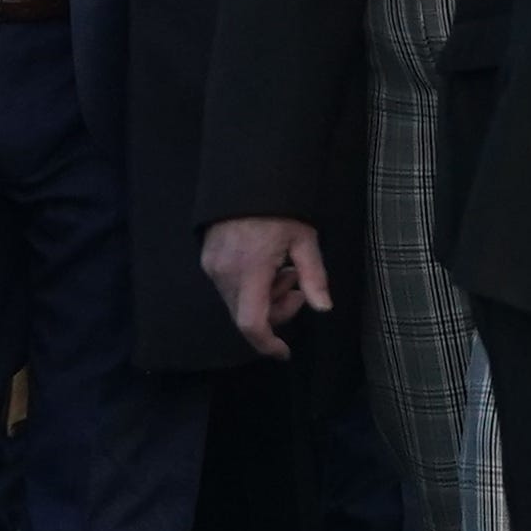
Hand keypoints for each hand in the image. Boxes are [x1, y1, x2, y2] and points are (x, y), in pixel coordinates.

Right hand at [199, 214, 333, 359]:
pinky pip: (228, 287)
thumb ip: (313, 276)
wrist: (246, 177)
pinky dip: (250, 287)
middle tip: (297, 289)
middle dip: (275, 313)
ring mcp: (212, 266)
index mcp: (251, 270)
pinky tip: (266, 265)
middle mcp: (225, 273)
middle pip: (247, 316)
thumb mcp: (304, 239)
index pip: (252, 324)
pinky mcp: (207, 259)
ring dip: (264, 298)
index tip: (283, 352)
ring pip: (237, 302)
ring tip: (284, 270)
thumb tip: (323, 308)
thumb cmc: (280, 207)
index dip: (267, 344)